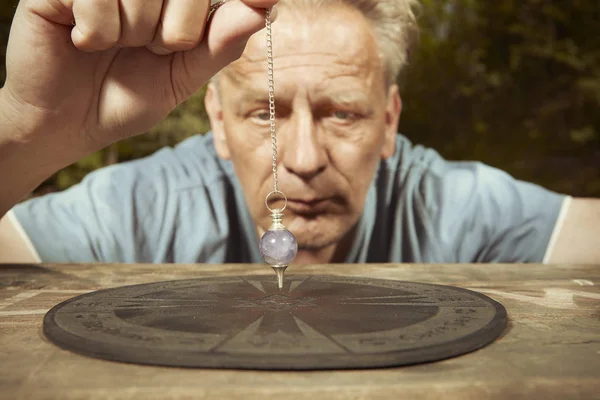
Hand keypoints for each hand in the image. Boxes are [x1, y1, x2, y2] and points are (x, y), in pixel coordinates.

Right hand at [1, 0, 276, 155]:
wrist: (63, 124)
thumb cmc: (123, 99)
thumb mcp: (182, 78)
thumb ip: (219, 44)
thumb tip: (263, 8)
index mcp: (175, 0)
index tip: (245, 9)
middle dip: (177, 30)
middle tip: (150, 48)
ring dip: (133, 32)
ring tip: (113, 46)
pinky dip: (97, 29)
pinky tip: (83, 41)